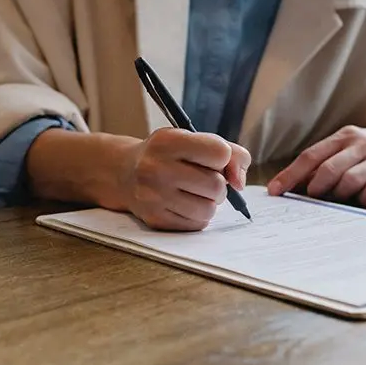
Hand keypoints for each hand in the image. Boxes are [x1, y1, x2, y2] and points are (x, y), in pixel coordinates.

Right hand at [121, 129, 250, 230]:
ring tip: (196, 193)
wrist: (126, 173)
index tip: (213, 159)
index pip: (220, 153)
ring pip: (208, 209)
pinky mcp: (155, 219)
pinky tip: (185, 204)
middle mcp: (156, 168)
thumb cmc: (170, 155)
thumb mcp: (194, 140)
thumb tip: (239, 183)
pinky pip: (197, 224)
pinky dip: (198, 216)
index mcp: (168, 141)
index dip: (224, 158)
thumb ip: (230, 153)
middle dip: (219, 184)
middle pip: (216, 185)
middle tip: (206, 180)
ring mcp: (153, 196)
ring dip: (210, 202)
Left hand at [267, 125, 365, 206]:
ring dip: (338, 195)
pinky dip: (363, 200)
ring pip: (348, 181)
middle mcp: (361, 145)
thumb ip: (327, 161)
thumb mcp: (352, 147)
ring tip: (340, 199)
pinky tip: (363, 200)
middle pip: (328, 169)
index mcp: (345, 137)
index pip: (311, 156)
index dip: (290, 175)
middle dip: (315, 188)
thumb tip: (296, 184)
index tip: (274, 191)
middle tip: (312, 199)